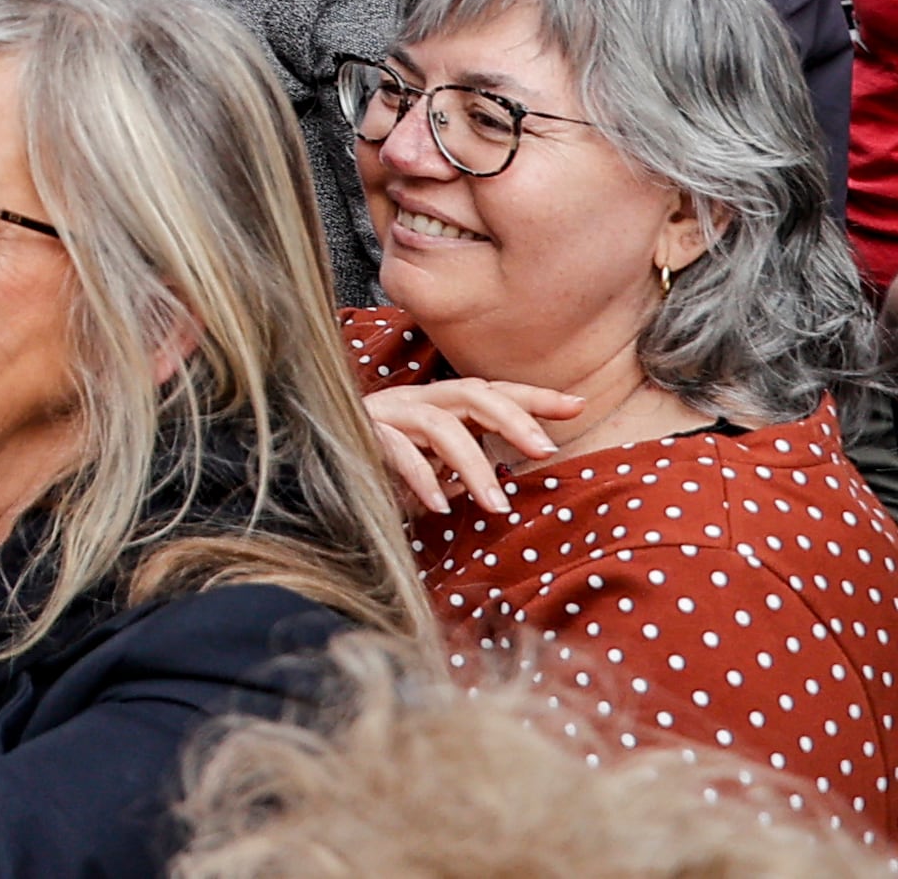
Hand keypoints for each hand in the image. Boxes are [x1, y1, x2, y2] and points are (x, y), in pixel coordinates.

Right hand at [364, 375, 578, 517]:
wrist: (320, 474)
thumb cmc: (386, 476)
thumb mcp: (439, 472)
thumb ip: (471, 468)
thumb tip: (515, 480)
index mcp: (438, 406)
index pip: (492, 392)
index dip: (534, 397)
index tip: (578, 405)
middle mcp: (415, 401)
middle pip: (470, 392)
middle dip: (513, 418)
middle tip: (545, 451)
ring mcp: (387, 414)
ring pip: (439, 422)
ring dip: (474, 463)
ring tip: (497, 505)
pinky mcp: (361, 434)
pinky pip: (398, 448)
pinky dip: (423, 477)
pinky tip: (441, 505)